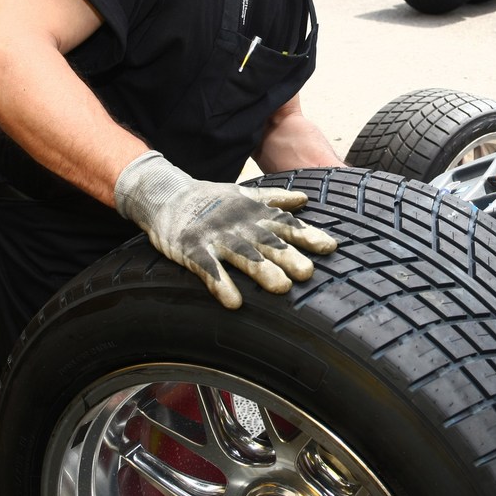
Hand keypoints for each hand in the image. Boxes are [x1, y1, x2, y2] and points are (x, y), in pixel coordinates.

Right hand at [115, 151, 336, 307]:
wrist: (166, 194)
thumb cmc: (211, 201)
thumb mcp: (245, 196)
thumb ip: (275, 200)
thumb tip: (304, 199)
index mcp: (254, 215)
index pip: (285, 225)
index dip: (307, 236)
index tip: (329, 247)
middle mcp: (240, 226)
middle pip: (268, 242)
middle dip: (288, 256)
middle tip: (308, 272)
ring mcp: (216, 238)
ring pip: (242, 256)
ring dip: (262, 271)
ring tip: (281, 288)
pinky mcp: (193, 250)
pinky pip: (208, 269)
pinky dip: (220, 284)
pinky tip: (233, 301)